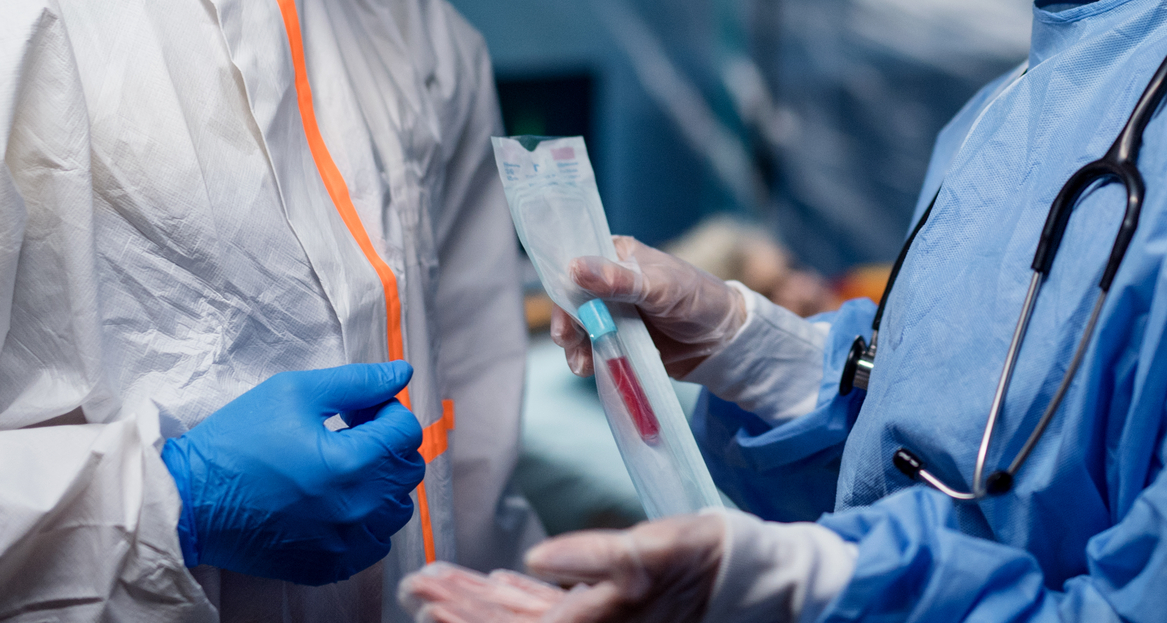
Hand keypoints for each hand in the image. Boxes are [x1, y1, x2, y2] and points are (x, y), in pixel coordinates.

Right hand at [161, 361, 424, 585]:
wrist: (191, 501)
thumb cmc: (237, 441)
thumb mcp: (295, 392)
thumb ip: (357, 382)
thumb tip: (401, 373)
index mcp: (350, 464)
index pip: (407, 431)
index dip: (386, 409)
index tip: (358, 409)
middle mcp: (355, 511)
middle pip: (407, 470)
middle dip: (387, 442)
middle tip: (350, 431)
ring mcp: (344, 545)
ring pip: (396, 508)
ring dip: (380, 481)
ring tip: (342, 465)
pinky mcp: (329, 566)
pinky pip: (374, 542)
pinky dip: (366, 519)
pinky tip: (336, 499)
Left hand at [399, 514, 726, 622]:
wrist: (748, 577)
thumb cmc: (701, 560)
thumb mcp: (649, 550)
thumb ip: (593, 556)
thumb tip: (538, 556)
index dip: (463, 613)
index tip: (424, 593)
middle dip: (459, 609)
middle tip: (418, 588)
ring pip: (523, 620)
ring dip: (481, 603)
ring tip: (443, 585)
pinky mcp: (607, 613)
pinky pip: (551, 612)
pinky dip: (520, 598)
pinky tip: (502, 582)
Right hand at [550, 237, 744, 378]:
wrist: (723, 342)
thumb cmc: (698, 299)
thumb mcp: (660, 287)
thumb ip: (618, 280)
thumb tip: (574, 268)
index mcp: (618, 255)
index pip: (579, 260)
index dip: (564, 280)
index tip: (559, 302)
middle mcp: (610, 281)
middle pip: (573, 298)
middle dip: (567, 320)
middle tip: (567, 340)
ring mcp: (613, 312)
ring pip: (580, 326)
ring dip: (575, 345)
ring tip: (581, 364)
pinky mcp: (619, 339)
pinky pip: (595, 347)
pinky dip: (589, 358)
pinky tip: (590, 368)